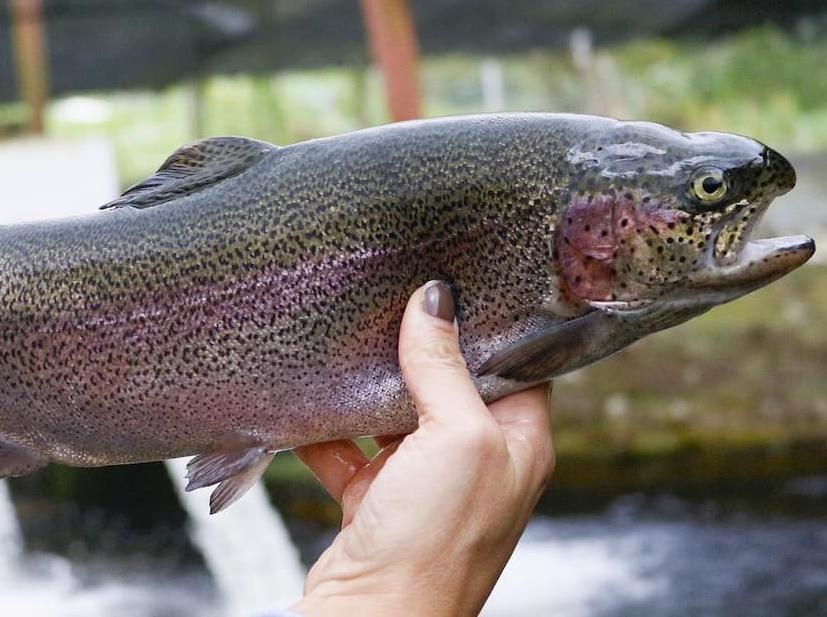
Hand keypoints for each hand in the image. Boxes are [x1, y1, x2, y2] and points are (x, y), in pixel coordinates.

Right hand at [292, 282, 554, 615]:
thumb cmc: (435, 544)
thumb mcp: (456, 438)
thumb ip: (444, 366)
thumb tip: (435, 299)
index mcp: (519, 446)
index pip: (516, 367)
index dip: (488, 326)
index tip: (457, 282)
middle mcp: (475, 463)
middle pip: (449, 385)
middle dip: (417, 348)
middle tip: (390, 300)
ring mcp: (423, 484)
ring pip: (395, 416)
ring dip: (368, 388)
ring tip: (345, 343)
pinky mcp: (374, 501)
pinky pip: (347, 451)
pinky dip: (326, 431)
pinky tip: (307, 404)